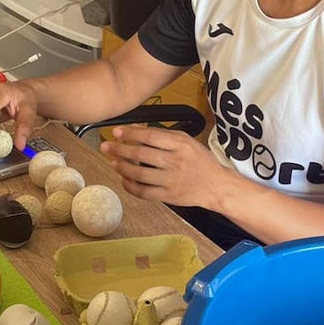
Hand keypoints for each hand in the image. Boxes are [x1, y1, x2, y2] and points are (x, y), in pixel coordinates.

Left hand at [98, 125, 224, 207]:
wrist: (216, 186)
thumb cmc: (200, 161)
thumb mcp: (185, 141)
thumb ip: (162, 135)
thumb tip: (137, 128)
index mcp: (181, 145)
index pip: (149, 137)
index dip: (130, 134)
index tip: (117, 133)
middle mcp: (175, 162)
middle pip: (141, 155)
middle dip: (120, 150)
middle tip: (107, 147)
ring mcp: (171, 180)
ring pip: (139, 174)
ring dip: (122, 168)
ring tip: (114, 163)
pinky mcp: (168, 196)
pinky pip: (143, 192)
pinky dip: (130, 186)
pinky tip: (124, 180)